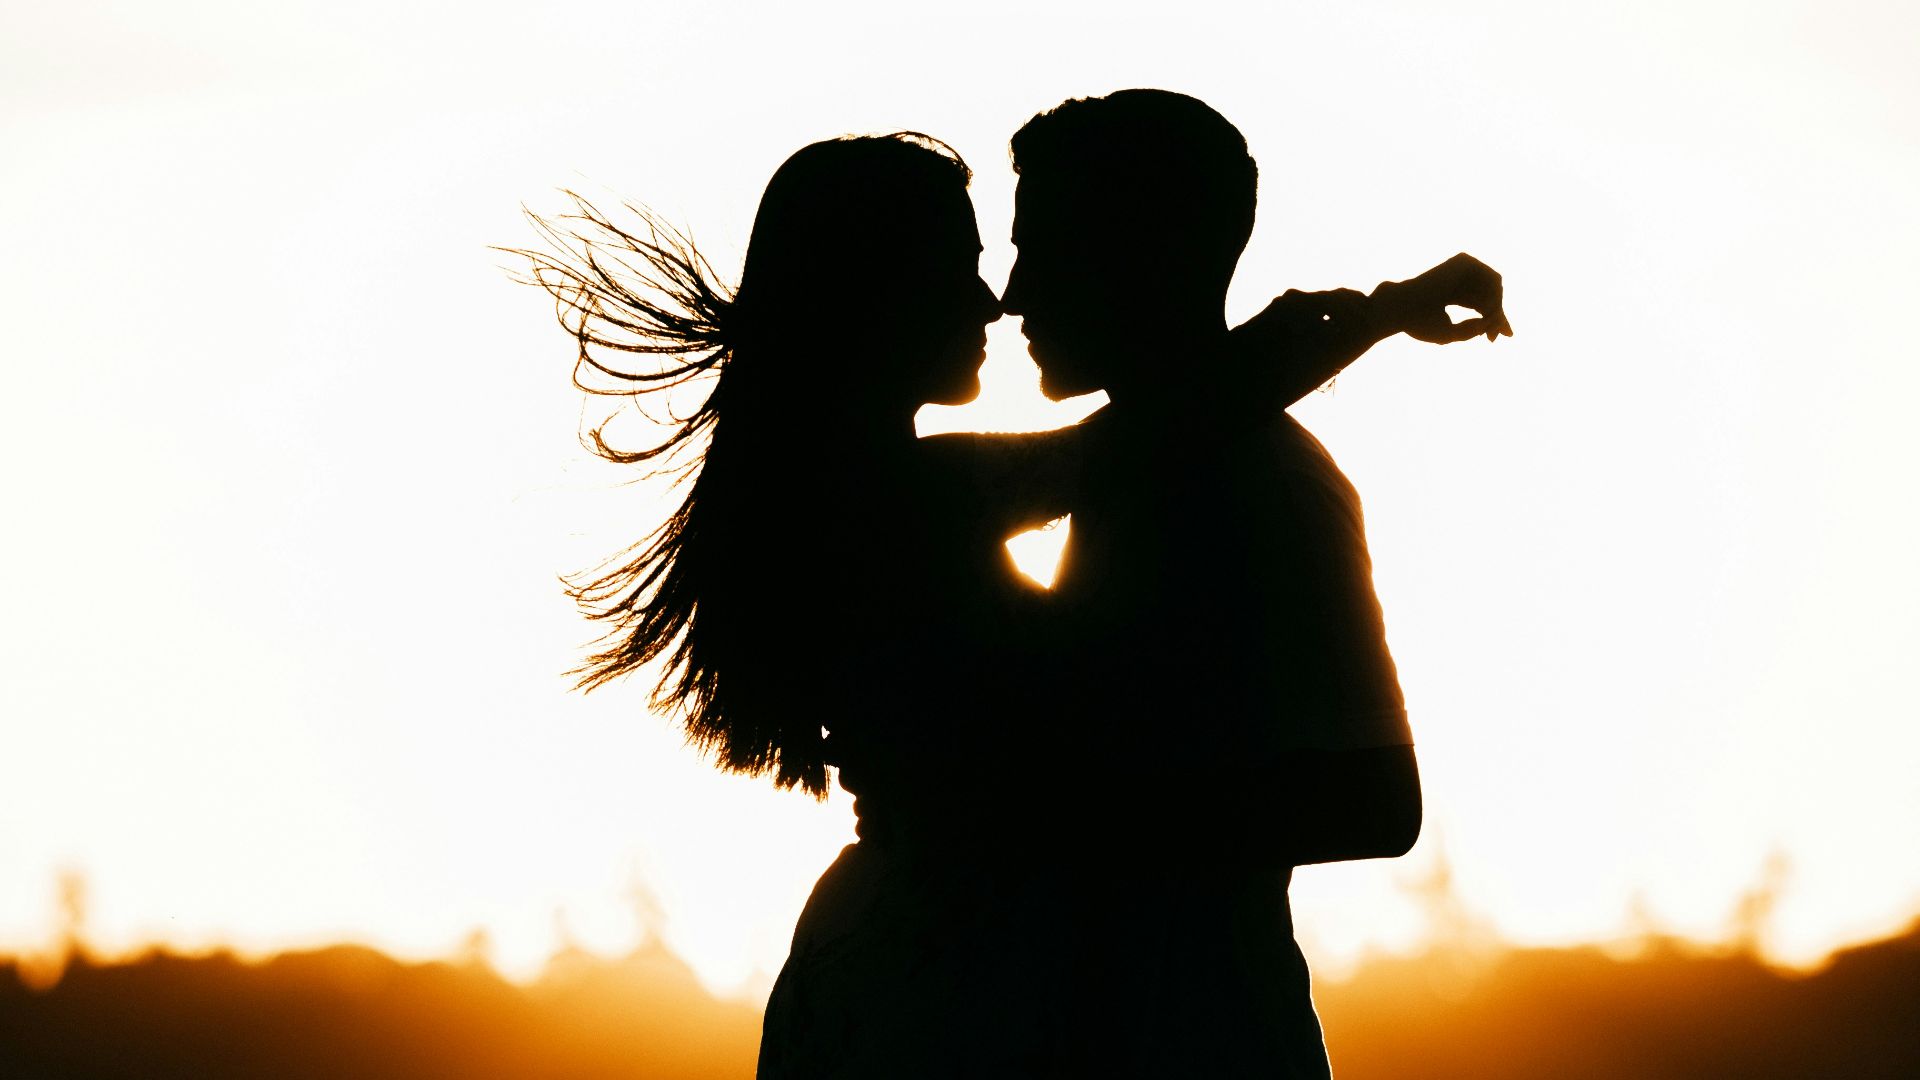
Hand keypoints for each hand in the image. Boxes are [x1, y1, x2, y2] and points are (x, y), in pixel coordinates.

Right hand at [1373, 253, 1512, 343]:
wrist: (1400, 308)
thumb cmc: (1419, 323)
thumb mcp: (1450, 333)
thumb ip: (1472, 329)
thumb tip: (1494, 321)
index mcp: (1450, 292)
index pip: (1478, 304)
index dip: (1490, 320)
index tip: (1495, 338)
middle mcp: (1457, 279)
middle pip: (1488, 296)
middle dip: (1496, 316)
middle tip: (1495, 336)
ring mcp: (1461, 268)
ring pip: (1494, 288)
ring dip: (1495, 308)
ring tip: (1485, 324)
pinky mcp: (1465, 261)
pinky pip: (1493, 279)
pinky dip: (1494, 297)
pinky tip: (1485, 310)